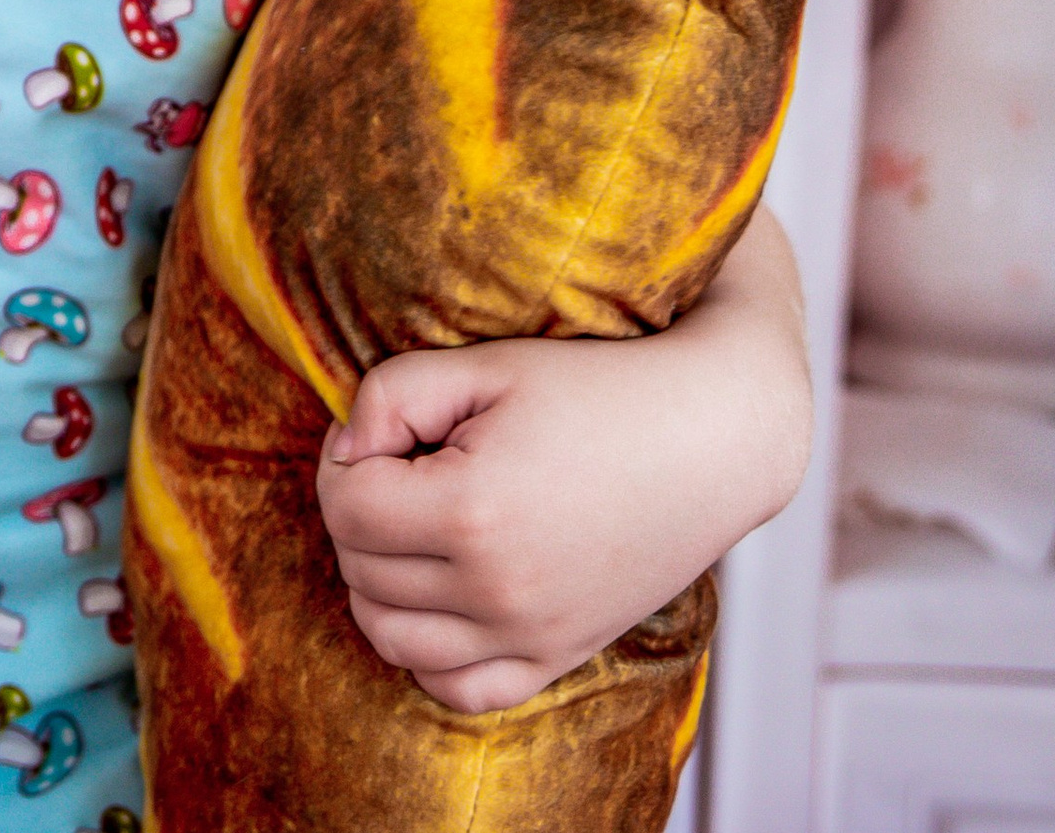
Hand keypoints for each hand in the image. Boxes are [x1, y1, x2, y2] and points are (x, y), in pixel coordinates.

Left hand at [313, 210, 812, 714]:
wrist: (709, 441)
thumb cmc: (598, 390)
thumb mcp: (487, 365)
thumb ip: (391, 395)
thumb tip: (345, 449)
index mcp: (473, 512)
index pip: (345, 507)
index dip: (344, 457)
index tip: (381, 430)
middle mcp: (497, 591)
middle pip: (360, 569)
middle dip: (358, 511)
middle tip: (402, 462)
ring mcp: (529, 637)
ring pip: (390, 636)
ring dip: (376, 579)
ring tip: (412, 521)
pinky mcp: (556, 658)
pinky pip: (456, 689)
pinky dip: (425, 651)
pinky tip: (440, 591)